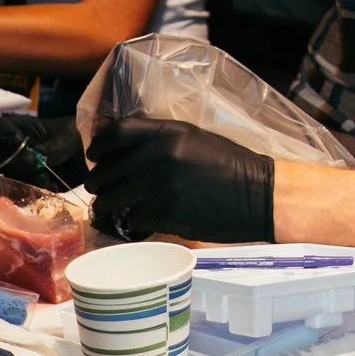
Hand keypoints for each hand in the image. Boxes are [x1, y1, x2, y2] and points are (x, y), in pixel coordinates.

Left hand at [86, 115, 275, 242]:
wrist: (257, 194)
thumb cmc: (230, 165)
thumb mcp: (194, 139)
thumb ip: (160, 141)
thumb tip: (124, 152)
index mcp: (167, 132)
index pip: (115, 133)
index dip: (99, 146)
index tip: (96, 157)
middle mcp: (157, 156)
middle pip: (104, 170)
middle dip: (99, 182)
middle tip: (104, 189)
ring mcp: (157, 187)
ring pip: (109, 199)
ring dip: (109, 206)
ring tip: (116, 208)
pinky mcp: (162, 214)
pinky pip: (129, 220)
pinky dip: (131, 223)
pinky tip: (141, 221)